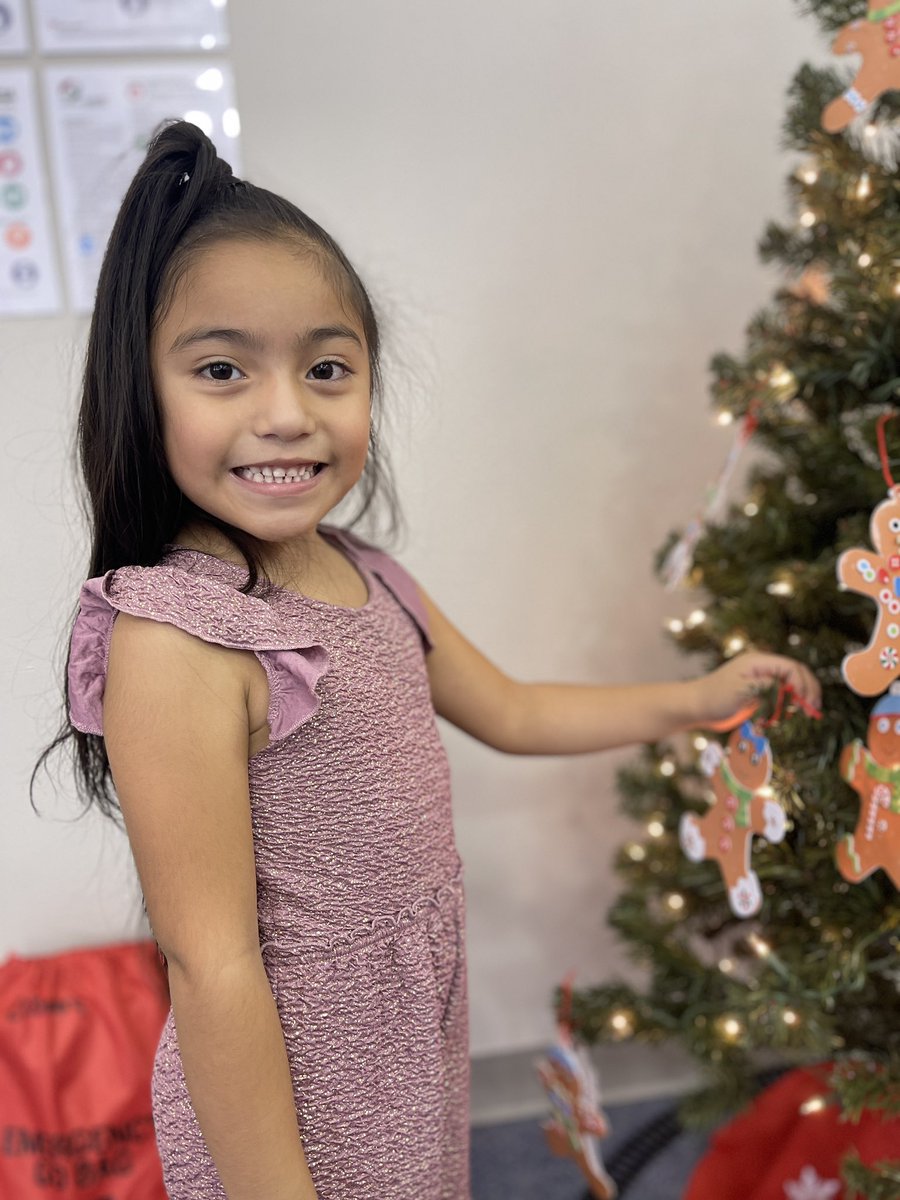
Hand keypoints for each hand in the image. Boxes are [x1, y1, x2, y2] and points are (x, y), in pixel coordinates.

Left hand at [689, 653, 821, 731]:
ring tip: (809, 711)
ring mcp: (761, 678)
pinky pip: (782, 692)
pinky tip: (796, 713)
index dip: (803, 684)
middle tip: (815, 708)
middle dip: (808, 688)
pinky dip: (791, 702)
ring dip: (802, 695)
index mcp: (758, 661)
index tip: (806, 703)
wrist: (695, 707)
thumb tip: (789, 687)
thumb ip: (767, 686)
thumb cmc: (714, 697)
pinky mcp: (760, 691)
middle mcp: (762, 667)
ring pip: (791, 682)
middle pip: (796, 672)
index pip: (791, 667)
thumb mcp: (741, 690)